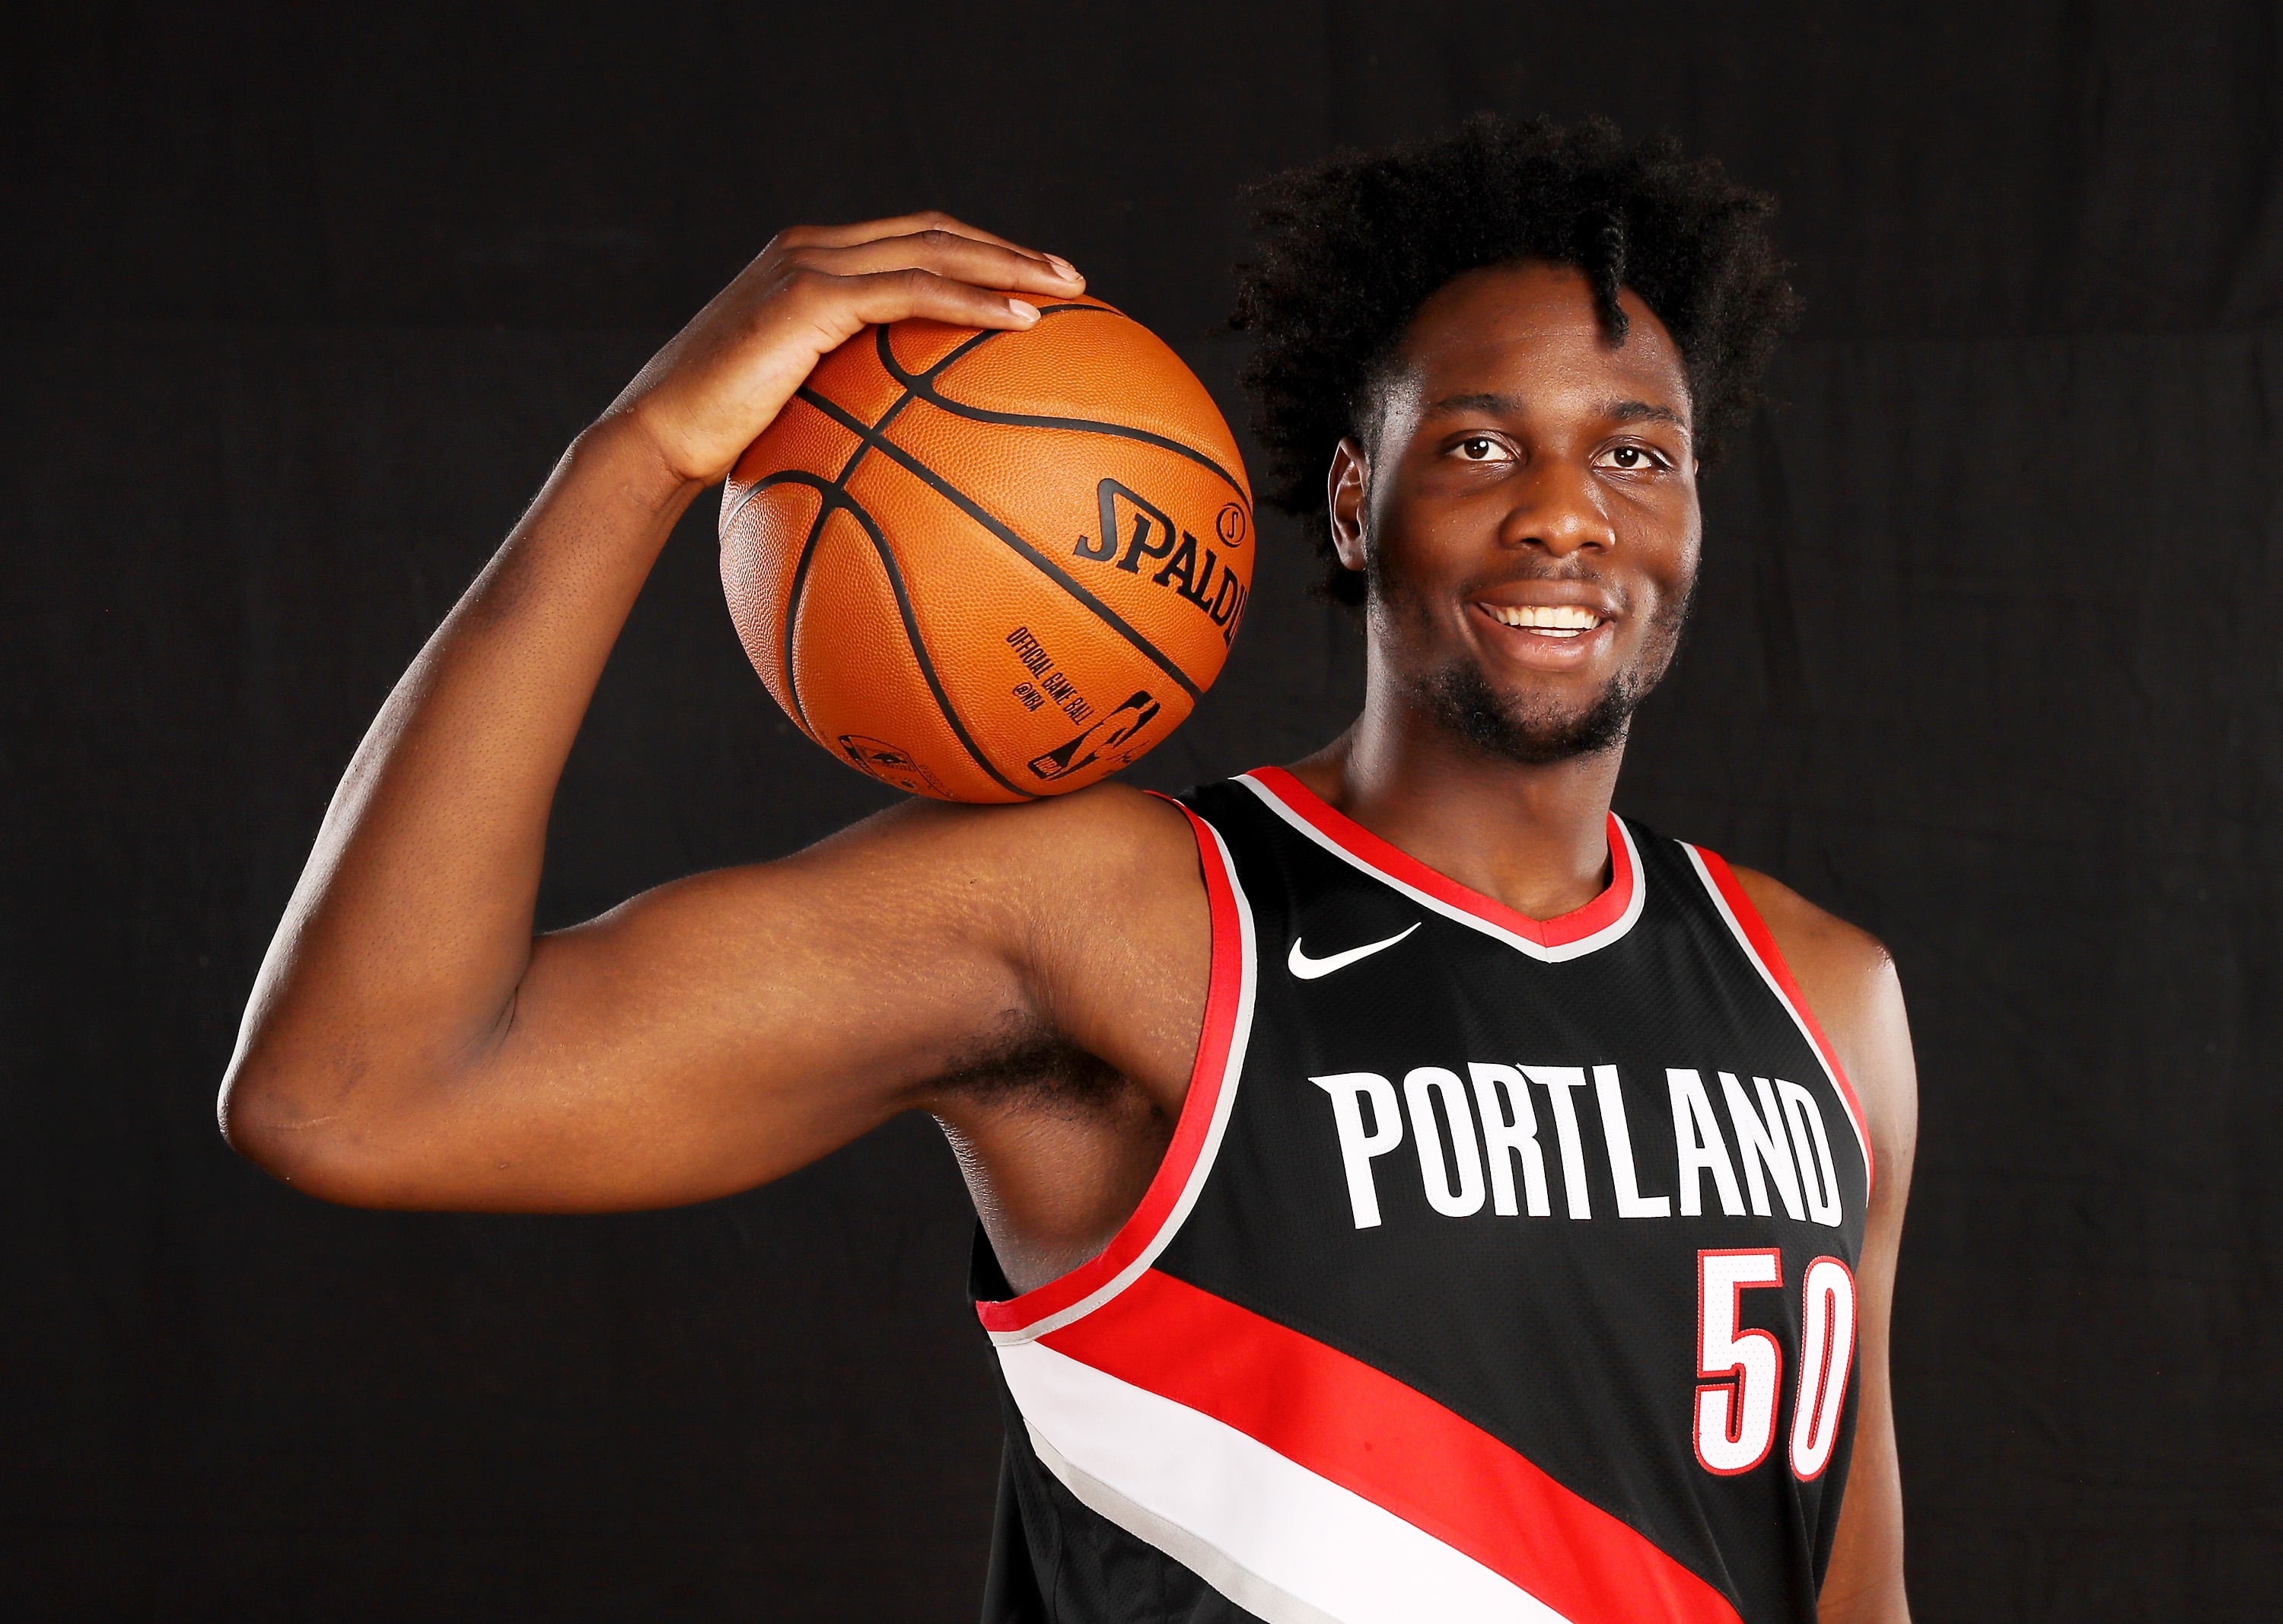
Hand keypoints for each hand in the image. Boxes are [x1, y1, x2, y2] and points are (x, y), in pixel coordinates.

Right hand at [604, 212, 1083, 487]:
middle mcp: (811, 248)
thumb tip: (902, 444)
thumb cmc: (722, 447)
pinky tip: (1021, 321)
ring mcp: (809, 265)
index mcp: (810, 264)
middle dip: (1009, 250)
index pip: (911, 241)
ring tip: (1066, 291)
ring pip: (933, 249)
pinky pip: (912, 292)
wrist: (658, 442)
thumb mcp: (795, 411)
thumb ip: (844, 397)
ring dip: (1008, 264)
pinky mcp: (810, 297)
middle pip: (934, 231)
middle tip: (1072, 280)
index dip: (976, 252)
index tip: (1032, 282)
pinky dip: (971, 301)